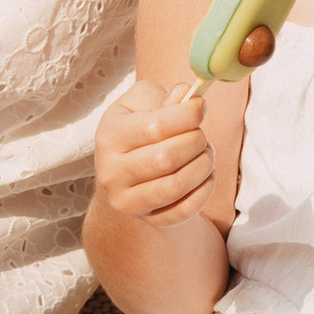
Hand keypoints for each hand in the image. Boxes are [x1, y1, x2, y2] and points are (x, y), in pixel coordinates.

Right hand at [95, 79, 217, 225]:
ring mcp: (127, 201)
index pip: (156, 127)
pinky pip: (185, 209)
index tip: (200, 107)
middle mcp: (111, 172)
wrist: (131, 171)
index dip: (188, 115)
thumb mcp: (143, 102)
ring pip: (175, 186)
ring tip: (205, 154)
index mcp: (109, 136)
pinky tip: (205, 175)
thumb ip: (164, 97)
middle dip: (196, 141)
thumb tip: (186, 95)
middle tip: (201, 135)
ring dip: (203, 165)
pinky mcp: (148, 219)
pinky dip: (205, 189)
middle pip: (167, 158)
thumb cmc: (140, 128)